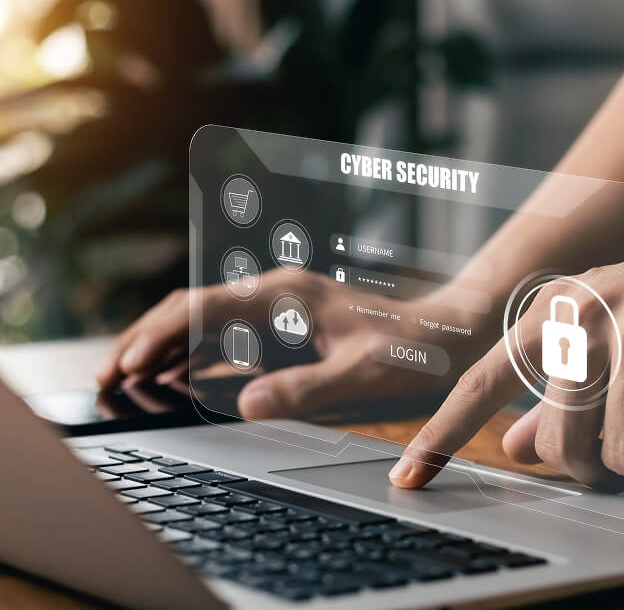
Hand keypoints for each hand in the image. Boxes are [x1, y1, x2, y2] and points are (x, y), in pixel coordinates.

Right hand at [97, 271, 492, 418]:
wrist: (443, 332)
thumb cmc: (409, 348)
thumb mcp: (360, 373)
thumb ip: (305, 387)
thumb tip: (248, 404)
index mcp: (285, 294)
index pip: (204, 307)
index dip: (160, 336)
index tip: (129, 365)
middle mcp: (275, 292)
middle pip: (192, 307)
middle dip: (145, 337)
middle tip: (107, 375)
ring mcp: (278, 305)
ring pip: (203, 317)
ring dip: (162, 343)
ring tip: (125, 375)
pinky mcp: (284, 323)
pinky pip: (225, 331)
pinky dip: (191, 350)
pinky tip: (175, 373)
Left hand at [389, 199, 623, 490]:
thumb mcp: (608, 330)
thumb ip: (555, 393)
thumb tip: (516, 449)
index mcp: (554, 310)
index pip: (481, 383)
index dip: (441, 436)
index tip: (406, 476)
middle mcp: (584, 320)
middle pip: (557, 448)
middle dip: (594, 466)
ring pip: (618, 459)